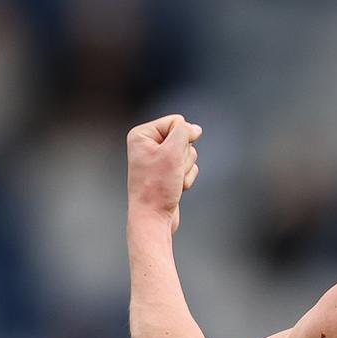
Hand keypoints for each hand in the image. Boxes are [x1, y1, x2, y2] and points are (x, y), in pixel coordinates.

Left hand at [127, 114, 203, 232]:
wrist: (153, 216)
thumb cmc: (157, 186)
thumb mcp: (172, 152)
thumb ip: (184, 132)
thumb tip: (195, 128)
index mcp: (142, 134)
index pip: (176, 121)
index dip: (182, 137)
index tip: (170, 155)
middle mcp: (148, 144)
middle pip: (184, 138)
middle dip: (183, 156)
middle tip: (171, 170)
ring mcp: (158, 159)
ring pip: (188, 153)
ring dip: (186, 169)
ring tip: (173, 180)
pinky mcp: (168, 172)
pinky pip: (188, 167)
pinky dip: (187, 178)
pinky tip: (176, 187)